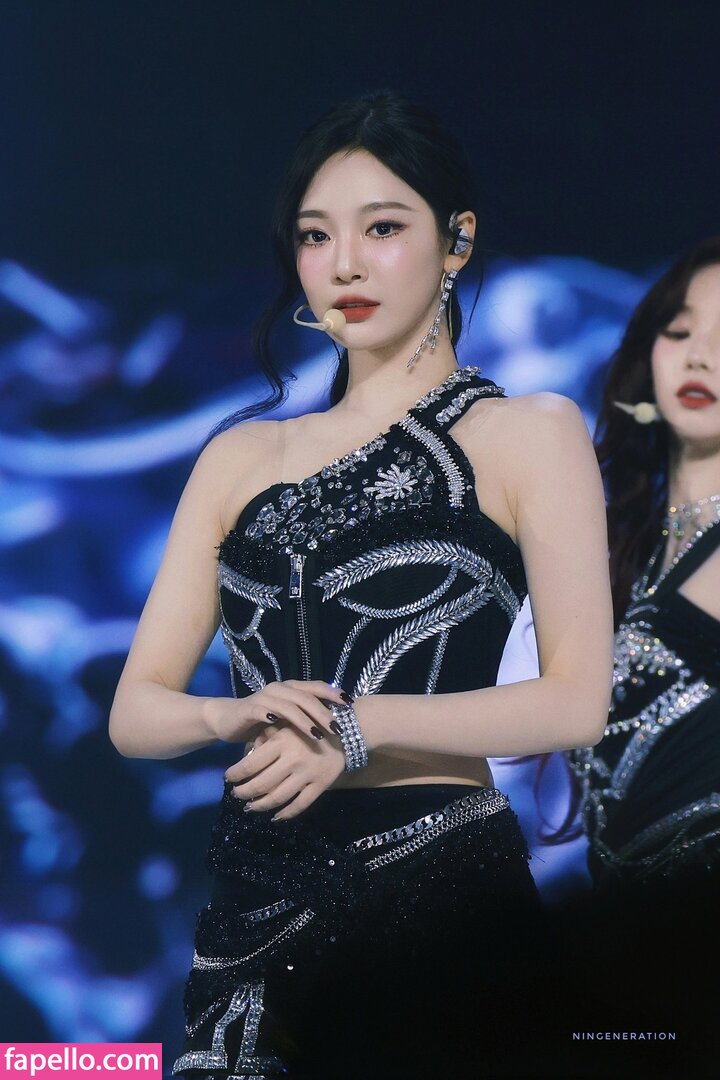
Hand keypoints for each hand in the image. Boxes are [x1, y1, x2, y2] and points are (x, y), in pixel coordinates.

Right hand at [214, 679, 352, 742]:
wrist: (228, 720)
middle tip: (337, 728)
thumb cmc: (261, 721)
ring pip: (289, 704)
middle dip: (323, 712)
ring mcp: (265, 697)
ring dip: (305, 719)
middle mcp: (280, 689)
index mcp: (291, 689)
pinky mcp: (250, 707)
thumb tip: (334, 728)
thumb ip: (305, 719)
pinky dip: (273, 715)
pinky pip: (264, 710)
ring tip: (318, 734)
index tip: (350, 704)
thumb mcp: (286, 720)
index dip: (333, 693)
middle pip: (306, 697)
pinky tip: (280, 724)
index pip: (316, 687)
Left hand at [225, 722, 345, 819]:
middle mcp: (292, 760)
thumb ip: (266, 736)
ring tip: (250, 807)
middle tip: (236, 794)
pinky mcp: (320, 786)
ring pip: (277, 798)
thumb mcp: (286, 723)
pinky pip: (299, 805)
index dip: (235, 774)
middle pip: (260, 785)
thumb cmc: (311, 724)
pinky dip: (285, 814)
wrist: (347, 731)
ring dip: (260, 806)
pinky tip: (275, 817)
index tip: (228, 778)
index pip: (250, 764)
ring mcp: (307, 775)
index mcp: (281, 742)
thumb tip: (248, 755)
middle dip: (244, 792)